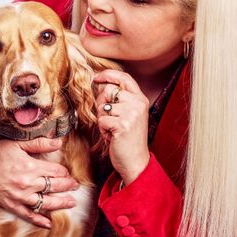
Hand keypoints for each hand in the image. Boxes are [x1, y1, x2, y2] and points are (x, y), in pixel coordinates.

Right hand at [0, 137, 78, 227]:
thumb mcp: (17, 144)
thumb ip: (39, 143)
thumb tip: (59, 142)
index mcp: (31, 166)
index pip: (56, 171)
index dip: (64, 172)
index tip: (67, 172)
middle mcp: (28, 183)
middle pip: (55, 186)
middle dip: (68, 186)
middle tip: (75, 186)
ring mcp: (21, 197)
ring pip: (47, 203)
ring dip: (61, 203)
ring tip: (71, 203)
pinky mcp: (12, 205)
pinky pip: (29, 215)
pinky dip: (39, 221)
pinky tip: (49, 224)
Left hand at [94, 70, 150, 184]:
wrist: (135, 161)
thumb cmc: (128, 138)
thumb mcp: (128, 115)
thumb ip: (119, 100)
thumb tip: (100, 85)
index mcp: (141, 99)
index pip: (124, 77)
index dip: (108, 74)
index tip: (96, 77)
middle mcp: (138, 104)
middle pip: (108, 90)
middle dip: (101, 103)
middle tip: (108, 118)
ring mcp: (132, 114)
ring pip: (102, 106)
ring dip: (102, 119)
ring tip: (112, 129)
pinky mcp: (123, 124)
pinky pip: (101, 120)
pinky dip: (103, 130)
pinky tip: (112, 136)